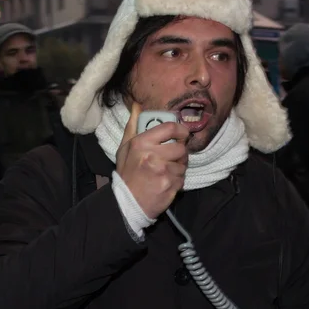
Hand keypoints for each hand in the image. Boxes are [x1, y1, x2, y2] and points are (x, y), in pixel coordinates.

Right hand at [116, 103, 189, 218]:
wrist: (127, 202)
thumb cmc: (127, 173)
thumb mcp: (125, 148)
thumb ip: (133, 126)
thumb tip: (137, 105)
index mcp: (142, 143)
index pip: (170, 128)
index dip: (181, 130)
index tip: (182, 134)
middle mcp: (153, 156)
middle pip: (181, 148)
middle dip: (179, 152)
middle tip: (172, 157)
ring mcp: (163, 172)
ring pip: (183, 164)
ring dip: (178, 167)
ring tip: (166, 171)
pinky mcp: (170, 186)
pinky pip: (183, 178)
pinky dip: (177, 180)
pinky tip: (165, 182)